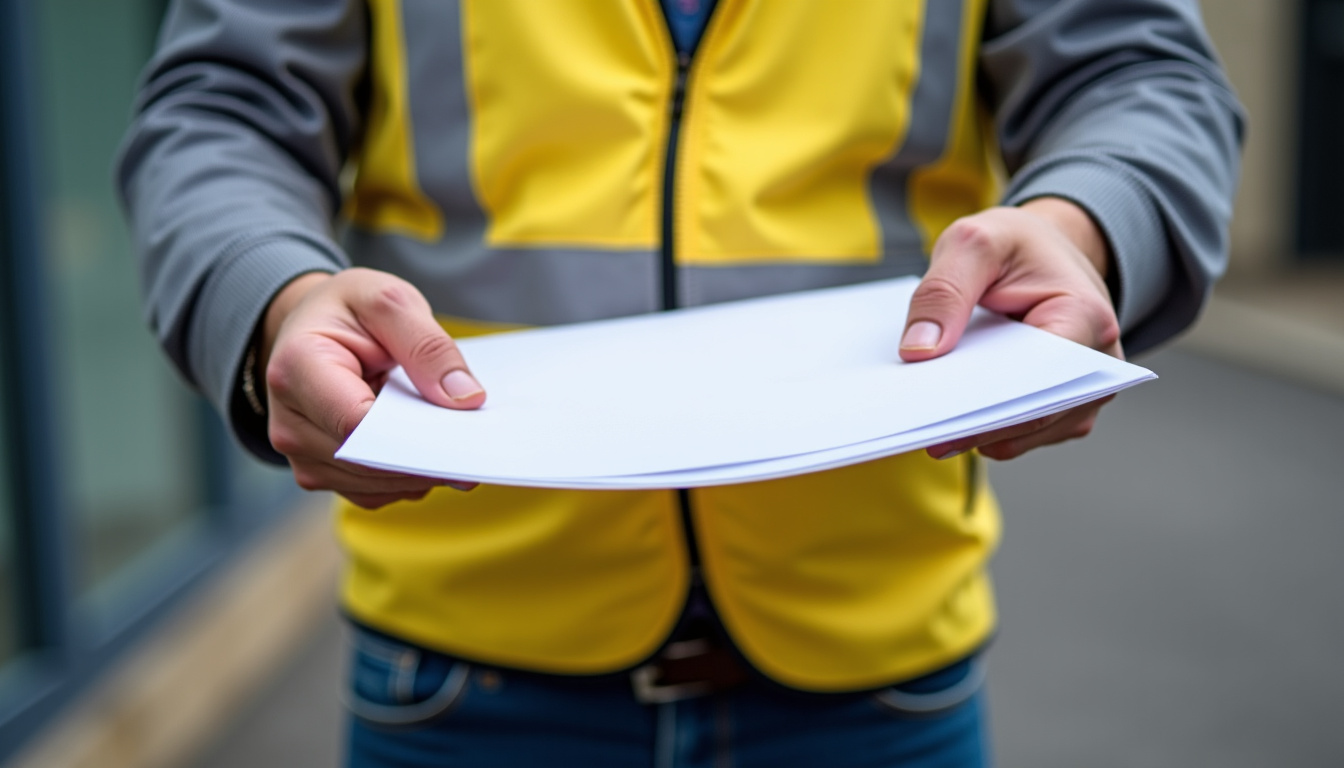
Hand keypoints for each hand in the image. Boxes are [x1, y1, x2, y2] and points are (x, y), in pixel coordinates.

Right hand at [261, 268, 485, 507]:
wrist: (314, 326)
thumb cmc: (349, 310)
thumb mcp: (391, 300)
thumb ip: (428, 346)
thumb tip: (466, 400)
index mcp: (296, 367)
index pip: (355, 422)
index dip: (411, 436)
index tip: (462, 436)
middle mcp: (288, 421)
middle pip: (366, 461)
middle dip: (425, 457)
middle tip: (478, 446)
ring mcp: (301, 454)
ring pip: (374, 484)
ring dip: (420, 471)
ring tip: (453, 440)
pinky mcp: (320, 472)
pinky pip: (374, 491)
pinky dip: (407, 476)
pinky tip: (427, 448)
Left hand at [899, 198, 1121, 460]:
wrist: (1040, 249)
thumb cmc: (1014, 244)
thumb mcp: (972, 243)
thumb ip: (943, 292)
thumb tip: (919, 352)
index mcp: (1085, 316)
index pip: (1042, 377)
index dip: (993, 402)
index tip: (942, 418)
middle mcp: (1097, 363)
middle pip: (1035, 413)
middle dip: (978, 425)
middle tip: (925, 436)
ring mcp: (1083, 391)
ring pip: (1027, 433)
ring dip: (980, 432)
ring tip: (934, 425)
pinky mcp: (1061, 406)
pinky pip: (1022, 433)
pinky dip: (987, 429)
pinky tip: (953, 418)